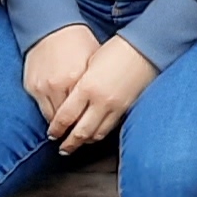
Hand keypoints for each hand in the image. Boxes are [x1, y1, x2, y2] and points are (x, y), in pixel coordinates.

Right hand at [19, 25, 100, 128]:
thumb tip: (105, 104)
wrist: (52, 27)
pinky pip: (40, 107)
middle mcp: (59, 86)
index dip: (87, 127)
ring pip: (51, 118)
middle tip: (73, 145)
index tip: (89, 138)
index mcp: (79, 80)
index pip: (83, 113)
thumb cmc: (79, 43)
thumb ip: (97, 84)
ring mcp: (43, 87)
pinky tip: (53, 120)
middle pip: (67, 120)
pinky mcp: (31, 86)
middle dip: (71, 134)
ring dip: (58, 127)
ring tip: (64, 135)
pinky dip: (48, 114)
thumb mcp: (95, 62)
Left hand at [51, 34, 159, 149]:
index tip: (52, 134)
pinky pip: (110, 128)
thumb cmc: (115, 50)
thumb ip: (78, 85)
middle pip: (80, 132)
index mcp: (87, 87)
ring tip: (77, 144)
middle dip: (69, 143)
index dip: (56, 129)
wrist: (144, 48)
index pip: (65, 117)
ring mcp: (115, 106)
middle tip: (62, 148)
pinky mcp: (126, 108)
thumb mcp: (89, 64)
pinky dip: (99, 134)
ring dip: (85, 142)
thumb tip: (67, 102)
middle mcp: (100, 101)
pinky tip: (94, 134)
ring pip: (96, 134)